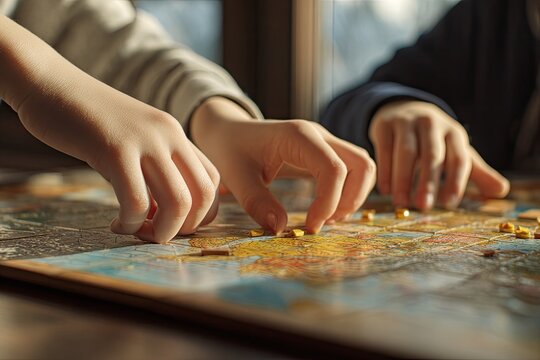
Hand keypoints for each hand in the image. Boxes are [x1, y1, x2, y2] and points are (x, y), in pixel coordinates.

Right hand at [0, 16, 218, 242]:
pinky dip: (131, 224)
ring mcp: (145, 140)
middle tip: (157, 234)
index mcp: (176, 133)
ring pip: (179, 202)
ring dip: (163, 232)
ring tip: (137, 232)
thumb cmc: (88, 121)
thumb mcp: (133, 143)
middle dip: (185, 228)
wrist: (49, 84)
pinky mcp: (115, 149)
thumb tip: (162, 216)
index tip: (173, 223)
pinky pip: (137, 202)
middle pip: (204, 195)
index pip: (213, 181)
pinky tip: (116, 224)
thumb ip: (151, 171)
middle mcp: (169, 135)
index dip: (201, 213)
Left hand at [191, 97, 375, 233]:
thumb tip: (281, 229)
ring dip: (354, 195)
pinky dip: (349, 191)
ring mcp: (324, 142)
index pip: (333, 169)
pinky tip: (326, 210)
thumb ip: (256, 202)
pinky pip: (351, 170)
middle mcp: (318, 135)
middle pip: (361, 164)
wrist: (227, 131)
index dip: (329, 202)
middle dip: (352, 199)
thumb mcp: (235, 176)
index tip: (310, 227)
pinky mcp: (324, 153)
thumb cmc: (229, 150)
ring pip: (362, 166)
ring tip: (327, 218)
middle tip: (324, 223)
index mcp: (298, 136)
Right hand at [369, 100, 508, 209]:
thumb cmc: (434, 140)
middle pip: (432, 155)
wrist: (404, 109)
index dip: (455, 181)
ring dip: (403, 179)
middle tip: (423, 207)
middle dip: (428, 182)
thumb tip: (502, 191)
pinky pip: (384, 149)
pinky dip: (385, 171)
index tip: (449, 204)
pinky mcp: (385, 125)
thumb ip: (477, 172)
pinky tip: (385, 190)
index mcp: (454, 133)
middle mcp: (432, 124)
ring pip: (406, 152)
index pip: (459, 158)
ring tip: (400, 203)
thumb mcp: (456, 151)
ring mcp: (407, 122)